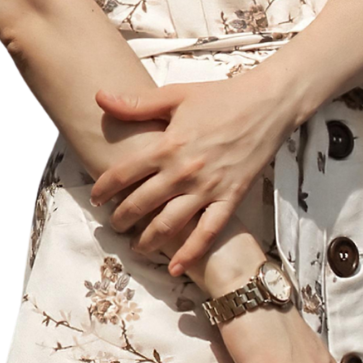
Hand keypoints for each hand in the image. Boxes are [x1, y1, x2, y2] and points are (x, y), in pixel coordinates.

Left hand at [90, 72, 298, 282]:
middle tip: (113, 225)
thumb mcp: (176, 95)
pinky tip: (175, 268)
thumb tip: (100, 96)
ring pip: (169, 224)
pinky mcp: (231, 198)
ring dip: (148, 240)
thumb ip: (136, 103)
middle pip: (141, 203)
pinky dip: (191, 252)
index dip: (104, 189)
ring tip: (136, 248)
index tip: (95, 198)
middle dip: (121, 218)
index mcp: (168, 145)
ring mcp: (208, 188)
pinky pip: (208, 232)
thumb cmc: (221, 97)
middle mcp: (184, 171)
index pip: (124, 174)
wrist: (267, 104)